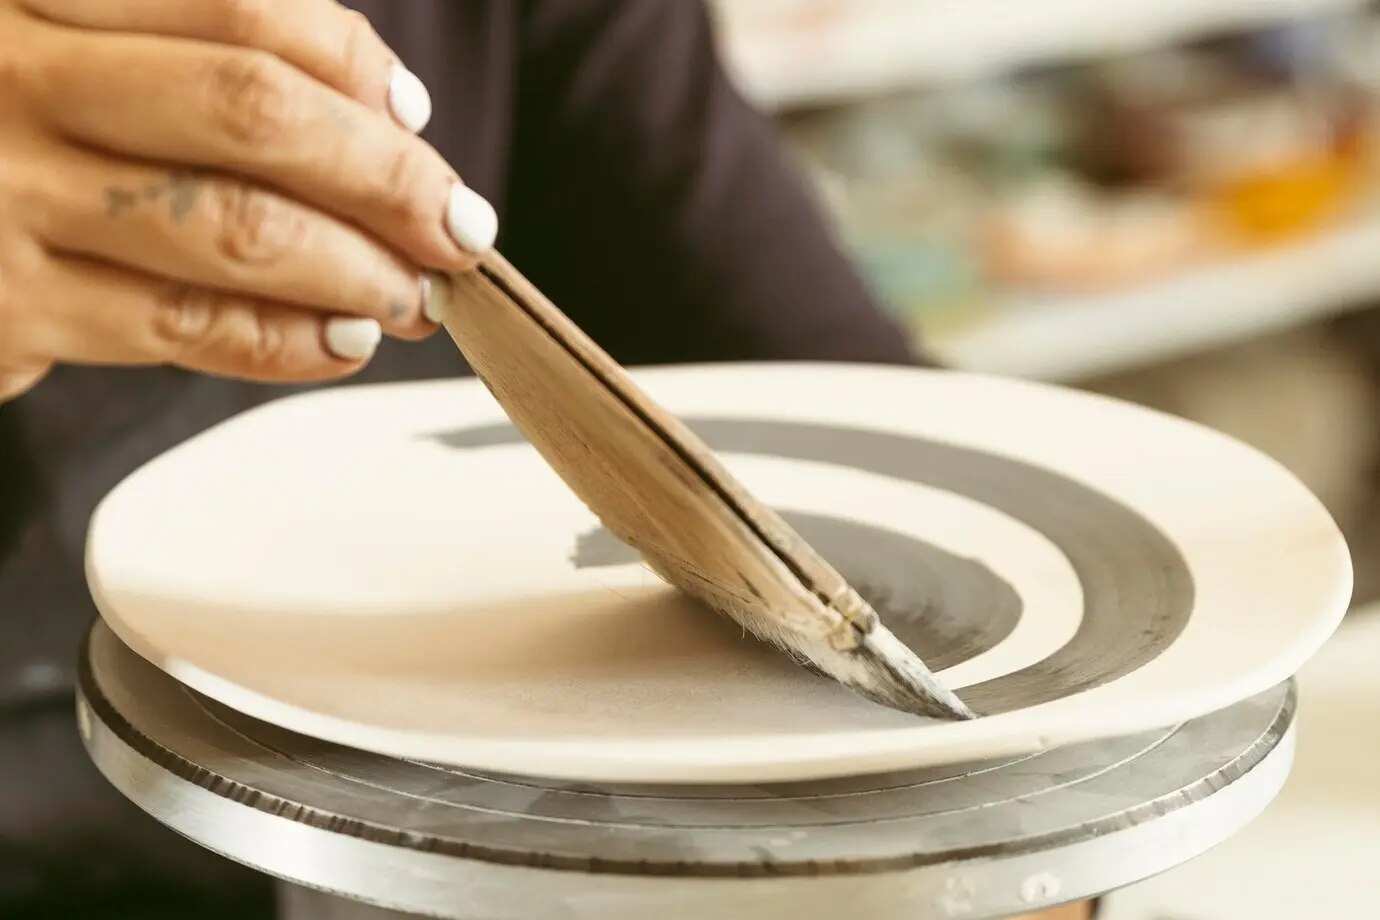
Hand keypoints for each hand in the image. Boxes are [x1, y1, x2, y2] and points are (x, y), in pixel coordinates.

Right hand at [0, 0, 499, 399]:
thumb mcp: (58, 39)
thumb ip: (187, 43)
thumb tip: (376, 109)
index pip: (245, 11)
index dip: (355, 68)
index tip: (414, 120)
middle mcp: (12, 76)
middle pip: (254, 114)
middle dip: (386, 178)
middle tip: (457, 224)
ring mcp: (0, 195)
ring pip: (233, 229)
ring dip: (357, 270)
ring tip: (416, 294)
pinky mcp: (4, 309)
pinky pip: (184, 328)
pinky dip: (285, 341)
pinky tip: (341, 340)